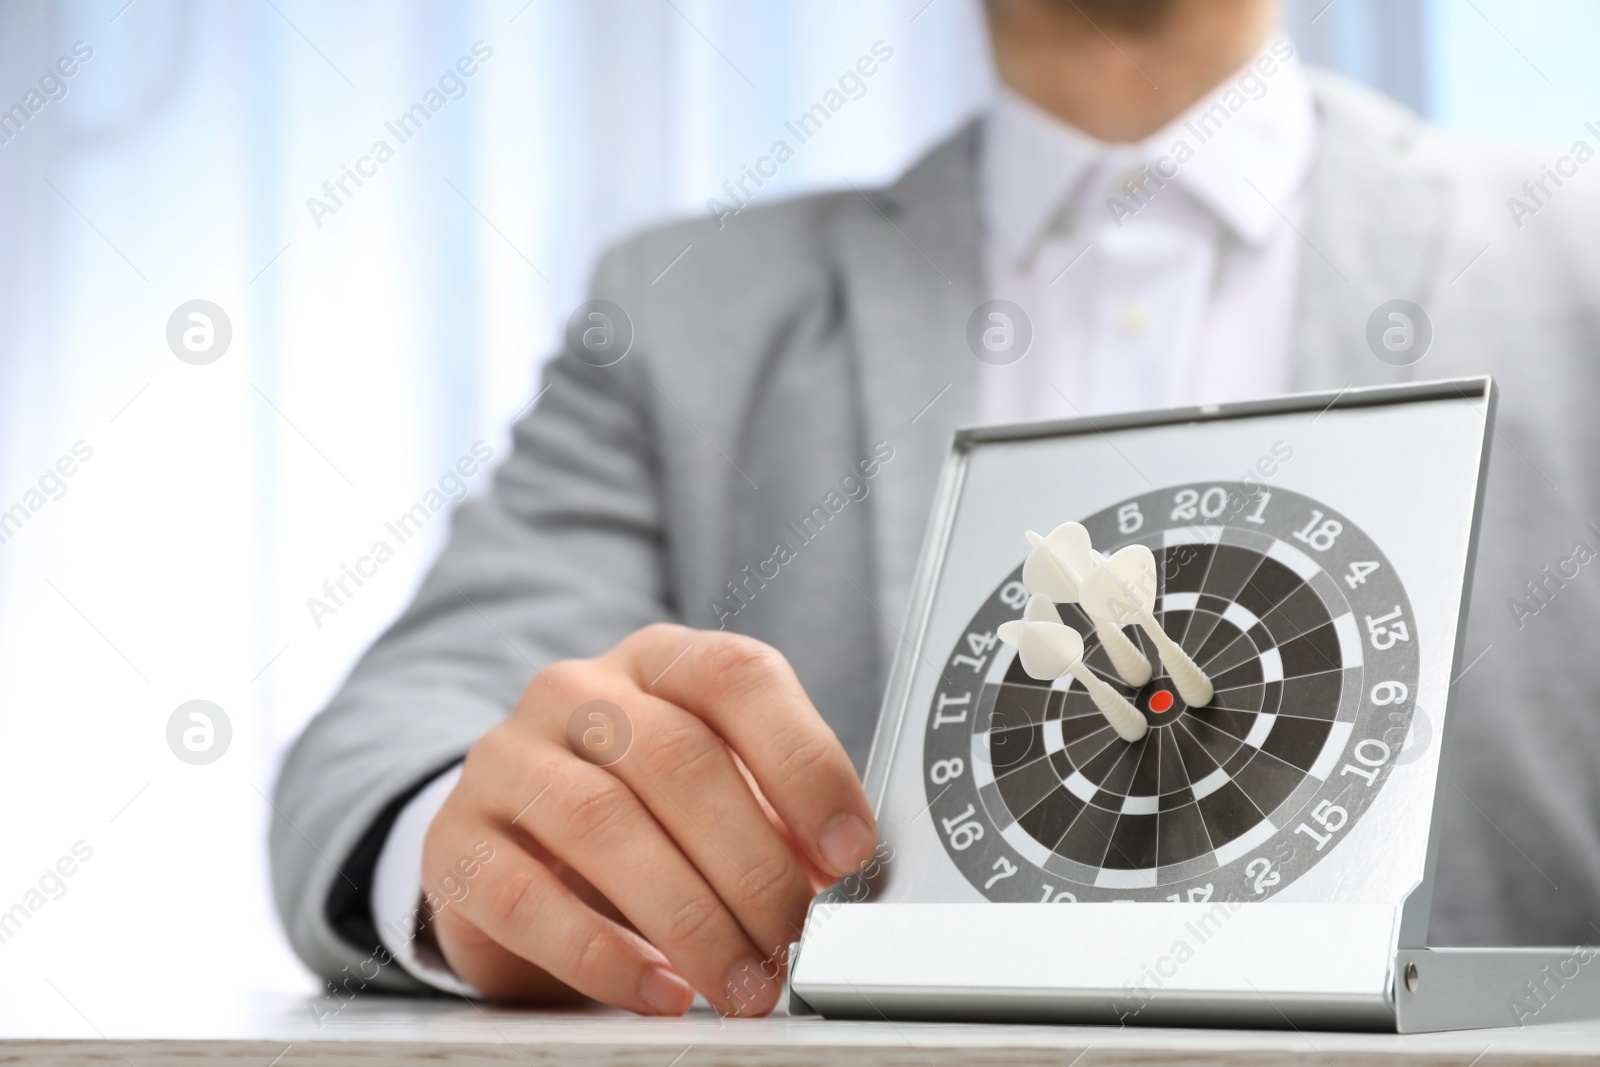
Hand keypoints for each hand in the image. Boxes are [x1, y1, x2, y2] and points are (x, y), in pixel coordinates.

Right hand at [420, 623, 877, 1015]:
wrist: (514, 852)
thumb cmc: (644, 817)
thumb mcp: (716, 793)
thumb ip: (776, 814)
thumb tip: (839, 868)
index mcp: (659, 661)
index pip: (738, 677)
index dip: (805, 764)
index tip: (849, 850)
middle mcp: (577, 691)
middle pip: (678, 758)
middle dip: (753, 865)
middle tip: (792, 940)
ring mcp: (506, 758)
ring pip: (603, 822)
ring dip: (689, 917)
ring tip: (739, 981)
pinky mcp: (455, 841)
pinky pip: (526, 896)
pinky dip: (603, 956)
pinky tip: (659, 992)